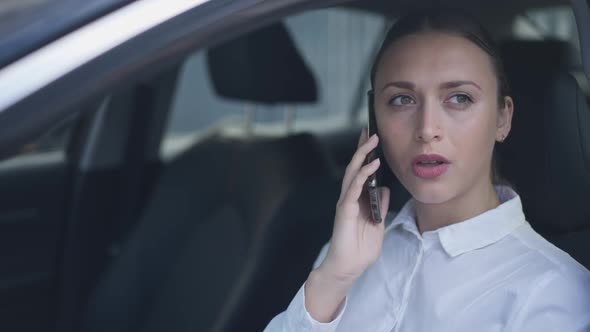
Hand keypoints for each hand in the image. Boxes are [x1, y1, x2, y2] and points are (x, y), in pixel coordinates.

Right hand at [304, 129, 389, 322]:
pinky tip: (372, 165)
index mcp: (357, 200)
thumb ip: (380, 205)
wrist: (348, 268)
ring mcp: (345, 203)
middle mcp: (349, 198)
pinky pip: (353, 188)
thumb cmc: (360, 249)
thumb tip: (383, 188)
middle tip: (370, 130)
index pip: (361, 173)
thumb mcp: (378, 223)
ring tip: (372, 140)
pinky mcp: (344, 210)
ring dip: (362, 155)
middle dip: (362, 148)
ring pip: (352, 172)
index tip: (372, 139)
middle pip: (355, 167)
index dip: (366, 156)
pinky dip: (362, 175)